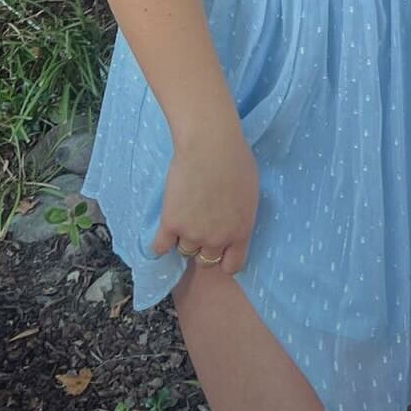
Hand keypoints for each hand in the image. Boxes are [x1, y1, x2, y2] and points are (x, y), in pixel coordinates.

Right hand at [152, 112, 258, 274]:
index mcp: (241, 231)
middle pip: (206, 260)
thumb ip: (241, 213)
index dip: (225, 259)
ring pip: (185, 250)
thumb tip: (233, 219)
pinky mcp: (170, 224)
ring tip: (184, 214)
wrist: (210, 145)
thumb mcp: (250, 191)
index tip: (220, 250)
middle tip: (200, 226)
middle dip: (204, 246)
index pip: (233, 265)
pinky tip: (164, 230)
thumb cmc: (235, 158)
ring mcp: (193, 233)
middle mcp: (217, 239)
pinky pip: (160, 246)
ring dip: (183, 237)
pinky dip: (160, 241)